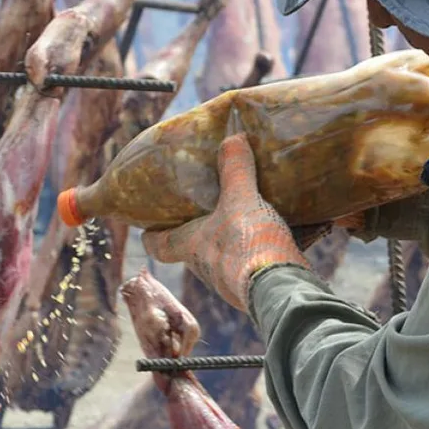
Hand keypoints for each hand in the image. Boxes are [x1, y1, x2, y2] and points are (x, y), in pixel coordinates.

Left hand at [143, 135, 310, 312]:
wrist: (281, 289)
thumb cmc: (248, 244)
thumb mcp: (241, 198)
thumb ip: (235, 169)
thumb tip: (233, 139)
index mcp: (191, 247)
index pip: (158, 245)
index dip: (151, 234)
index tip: (147, 226)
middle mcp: (206, 270)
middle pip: (193, 251)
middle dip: (199, 232)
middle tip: (207, 209)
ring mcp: (232, 284)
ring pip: (225, 260)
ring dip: (232, 243)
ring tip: (247, 219)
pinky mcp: (258, 290)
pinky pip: (254, 267)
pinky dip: (259, 253)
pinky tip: (277, 239)